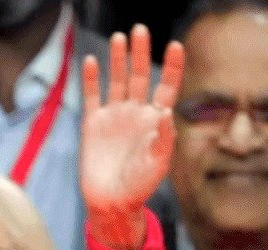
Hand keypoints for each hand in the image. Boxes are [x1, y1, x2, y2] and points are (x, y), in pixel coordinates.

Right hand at [80, 26, 184, 249]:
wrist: (110, 202)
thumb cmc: (139, 186)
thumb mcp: (158, 165)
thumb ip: (164, 139)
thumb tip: (167, 112)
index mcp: (156, 121)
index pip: (167, 87)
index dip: (172, 66)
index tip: (175, 45)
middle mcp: (136, 113)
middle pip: (141, 75)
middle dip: (141, 53)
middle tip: (140, 29)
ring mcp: (114, 116)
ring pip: (117, 80)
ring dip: (118, 60)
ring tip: (119, 38)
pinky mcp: (93, 123)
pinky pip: (93, 96)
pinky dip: (92, 79)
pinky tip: (93, 61)